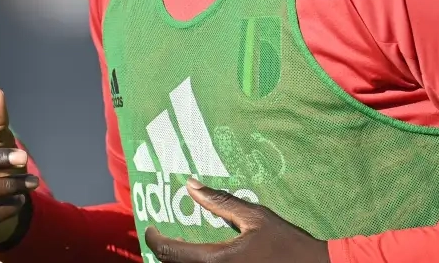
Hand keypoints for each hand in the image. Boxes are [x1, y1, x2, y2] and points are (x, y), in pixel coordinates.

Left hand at [145, 178, 329, 262]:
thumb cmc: (287, 244)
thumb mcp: (256, 217)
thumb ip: (221, 202)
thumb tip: (191, 184)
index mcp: (216, 260)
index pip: (170, 252)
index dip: (154, 239)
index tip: (151, 229)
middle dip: (163, 254)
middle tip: (163, 238)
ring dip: (179, 262)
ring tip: (179, 250)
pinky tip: (201, 259)